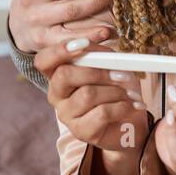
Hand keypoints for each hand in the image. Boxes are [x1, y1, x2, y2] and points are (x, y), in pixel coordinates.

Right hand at [38, 38, 149, 174]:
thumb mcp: (110, 66)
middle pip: (65, 74)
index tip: (84, 43)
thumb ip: (101, 56)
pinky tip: (131, 106)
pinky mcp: (80, 131)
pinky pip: (102, 112)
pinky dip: (122, 106)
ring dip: (116, 91)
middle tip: (122, 74)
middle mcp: (56, 94)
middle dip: (98, 71)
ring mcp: (66, 114)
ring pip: (87, 94)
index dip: (59, 50)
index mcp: (58, 74)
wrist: (129, 123)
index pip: (44, 60)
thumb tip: (105, 47)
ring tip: (131, 94)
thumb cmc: (116, 89)